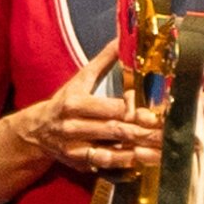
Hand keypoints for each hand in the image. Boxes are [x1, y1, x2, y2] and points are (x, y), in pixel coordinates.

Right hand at [11, 40, 158, 174]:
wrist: (37, 131)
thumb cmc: (65, 102)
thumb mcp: (80, 80)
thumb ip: (103, 61)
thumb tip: (122, 39)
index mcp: (75, 103)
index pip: (110, 107)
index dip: (133, 109)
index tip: (154, 110)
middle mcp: (74, 126)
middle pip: (114, 129)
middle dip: (141, 131)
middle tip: (166, 131)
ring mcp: (76, 147)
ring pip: (111, 150)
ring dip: (137, 150)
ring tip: (161, 149)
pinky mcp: (79, 162)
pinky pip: (104, 164)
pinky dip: (123, 162)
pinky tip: (142, 159)